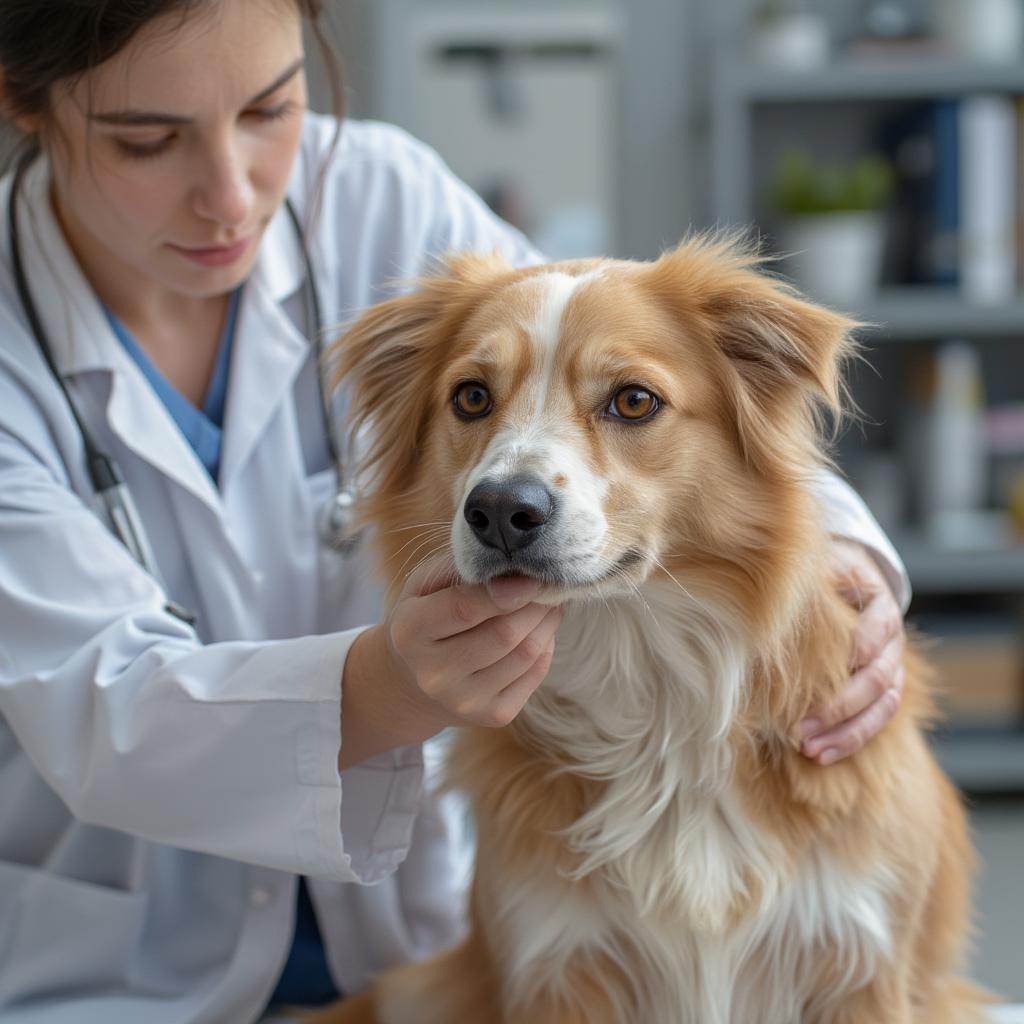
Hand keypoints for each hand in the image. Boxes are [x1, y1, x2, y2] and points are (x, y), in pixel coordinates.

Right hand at [339, 557, 561, 768]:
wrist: (415, 679)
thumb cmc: (426, 615)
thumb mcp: (425, 584)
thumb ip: (463, 569)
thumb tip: (514, 573)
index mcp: (410, 633)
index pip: (465, 609)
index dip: (506, 590)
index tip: (533, 575)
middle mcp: (434, 674)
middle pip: (504, 633)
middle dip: (536, 603)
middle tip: (548, 583)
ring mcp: (464, 701)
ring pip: (526, 653)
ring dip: (547, 621)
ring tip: (549, 602)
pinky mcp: (493, 716)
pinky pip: (536, 673)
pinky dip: (546, 645)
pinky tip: (540, 630)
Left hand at [799, 539, 905, 765]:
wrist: (841, 579)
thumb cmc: (821, 574)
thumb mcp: (818, 566)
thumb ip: (809, 580)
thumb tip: (774, 601)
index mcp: (879, 602)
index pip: (879, 627)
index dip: (858, 648)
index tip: (829, 669)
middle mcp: (891, 639)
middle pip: (877, 677)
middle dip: (840, 705)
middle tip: (801, 726)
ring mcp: (890, 667)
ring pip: (882, 706)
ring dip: (847, 732)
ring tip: (810, 750)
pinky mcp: (882, 690)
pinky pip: (876, 720)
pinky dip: (850, 740)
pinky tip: (821, 754)